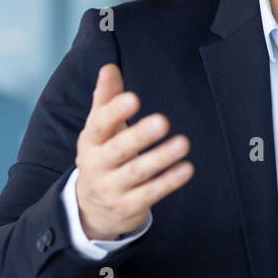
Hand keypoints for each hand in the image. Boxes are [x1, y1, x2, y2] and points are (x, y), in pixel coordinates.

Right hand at [74, 64, 193, 239]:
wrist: (91, 209)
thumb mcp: (99, 130)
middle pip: (117, 150)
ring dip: (160, 158)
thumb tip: (109, 68)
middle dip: (139, 136)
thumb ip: (106, 99)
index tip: (132, 98)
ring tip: (183, 143)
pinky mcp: (128, 206)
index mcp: (90, 142)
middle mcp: (97, 166)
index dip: (114, 112)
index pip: (99, 125)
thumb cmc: (102, 157)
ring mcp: (112, 188)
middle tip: (162, 121)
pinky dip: (169, 182)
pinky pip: (150, 194)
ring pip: (137, 173)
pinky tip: (187, 168)